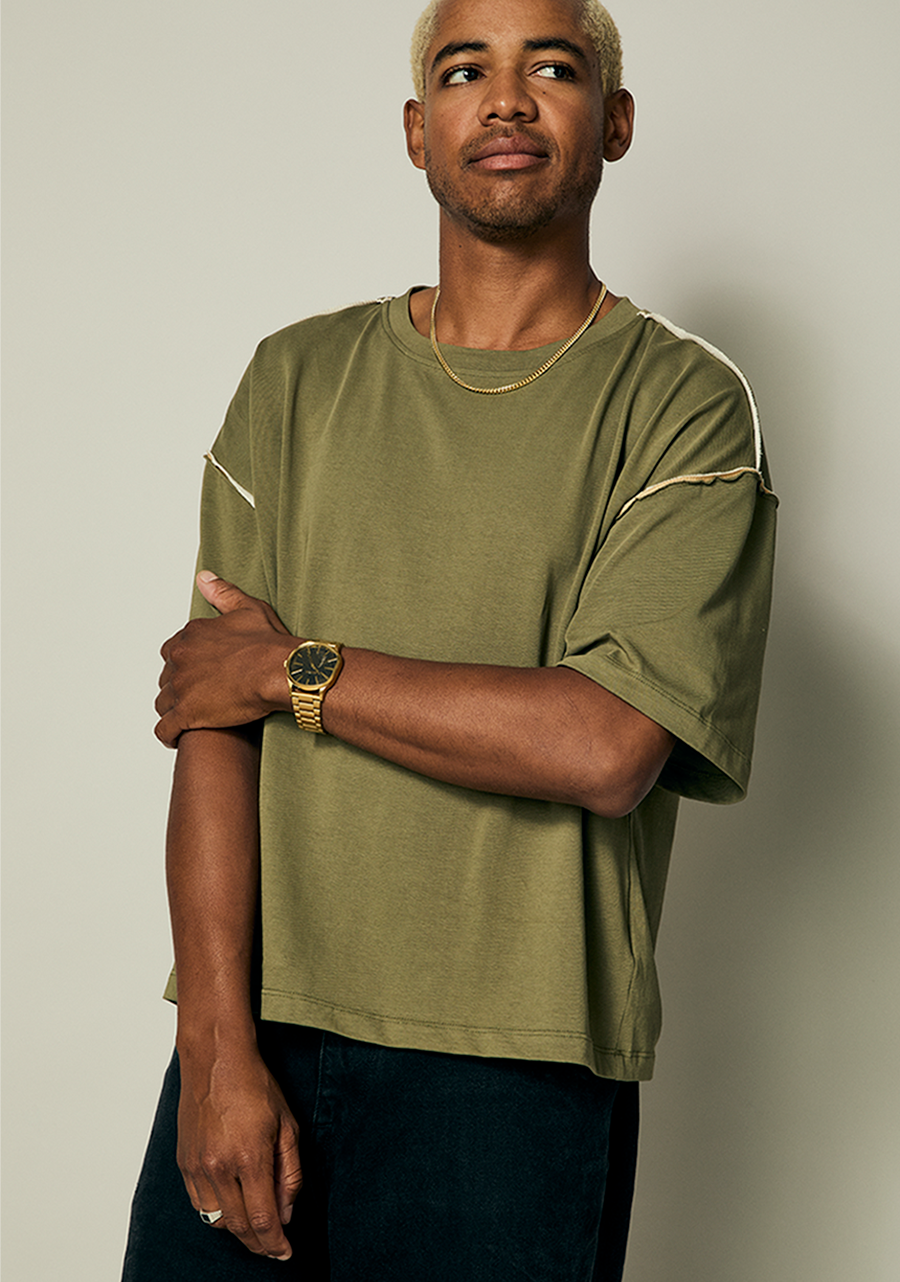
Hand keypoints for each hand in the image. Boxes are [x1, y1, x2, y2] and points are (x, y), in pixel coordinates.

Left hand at [155, 573, 296, 746]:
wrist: (281, 670)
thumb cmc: (270, 643)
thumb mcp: (247, 608)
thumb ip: (222, 593)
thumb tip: (204, 578)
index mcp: (190, 636)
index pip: (172, 652)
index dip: (185, 665)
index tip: (200, 674)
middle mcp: (180, 659)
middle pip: (166, 678)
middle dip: (178, 688)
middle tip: (198, 698)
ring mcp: (181, 687)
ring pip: (163, 703)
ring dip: (173, 711)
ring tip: (188, 719)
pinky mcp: (187, 713)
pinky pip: (164, 729)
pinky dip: (168, 735)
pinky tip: (177, 738)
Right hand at [177, 1046, 301, 1260]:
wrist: (216, 1060)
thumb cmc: (254, 1085)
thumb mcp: (287, 1125)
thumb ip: (290, 1173)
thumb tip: (286, 1211)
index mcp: (249, 1157)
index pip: (264, 1220)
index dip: (276, 1244)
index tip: (286, 1252)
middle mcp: (219, 1167)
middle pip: (239, 1227)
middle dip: (259, 1244)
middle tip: (274, 1248)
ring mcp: (198, 1166)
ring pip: (217, 1220)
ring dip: (238, 1231)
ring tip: (256, 1228)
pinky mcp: (184, 1163)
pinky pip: (200, 1204)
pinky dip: (217, 1214)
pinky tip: (232, 1208)